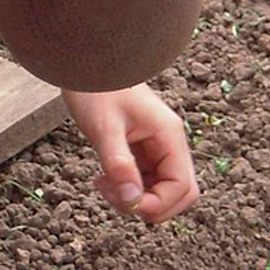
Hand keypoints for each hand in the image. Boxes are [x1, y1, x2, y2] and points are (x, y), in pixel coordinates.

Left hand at [62, 84, 198, 223]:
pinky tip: (104, 178)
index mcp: (169, 136)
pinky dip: (128, 188)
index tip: (124, 200)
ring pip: (162, 190)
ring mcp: (157, 148)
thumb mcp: (104, 128)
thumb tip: (132, 200)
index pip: (182, 187)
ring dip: (136, 198)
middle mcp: (170, 144)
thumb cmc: (97, 88)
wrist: (87, 65)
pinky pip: (145, 181)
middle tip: (115, 195)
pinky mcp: (142, 151)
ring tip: (104, 185)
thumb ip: (119, 164)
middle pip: (180, 193)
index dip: (157, 204)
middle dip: (150, 205)